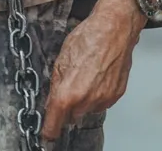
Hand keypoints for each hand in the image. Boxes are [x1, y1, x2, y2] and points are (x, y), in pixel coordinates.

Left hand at [42, 0, 145, 140]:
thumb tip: (51, 101)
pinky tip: (97, 74)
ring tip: (86, 74)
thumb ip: (55, 84)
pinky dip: (97, 94)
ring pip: (87, 109)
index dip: (49, 129)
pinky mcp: (115, 96)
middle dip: (67, 106)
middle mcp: (86, 100)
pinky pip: (101, 102)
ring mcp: (103, 99)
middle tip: (70, 84)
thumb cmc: (90, 36)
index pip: (54, 124)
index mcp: (69, 92)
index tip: (46, 133)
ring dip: (83, 99)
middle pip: (71, 116)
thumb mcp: (62, 58)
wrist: (115, 28)